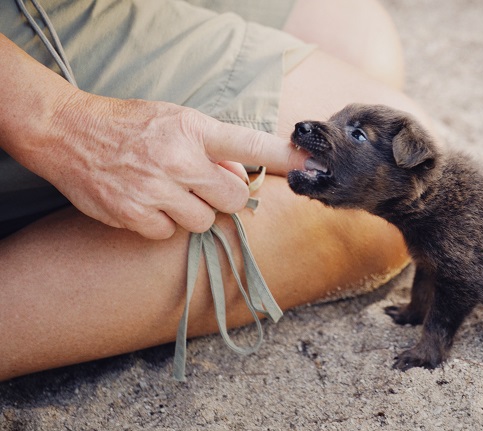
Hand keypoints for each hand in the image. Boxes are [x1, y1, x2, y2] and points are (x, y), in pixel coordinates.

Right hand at [1, 35, 305, 238]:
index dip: (285, 158)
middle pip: (234, 199)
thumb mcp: (177, 120)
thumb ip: (214, 149)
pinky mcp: (133, 215)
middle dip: (224, 196)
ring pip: (203, 221)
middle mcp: (179, 160)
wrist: (68, 133)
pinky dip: (162, 224)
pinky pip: (169, 234)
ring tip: (168, 191)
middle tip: (201, 185)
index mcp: (194, 130)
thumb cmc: (132, 125)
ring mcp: (156, 190)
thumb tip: (242, 178)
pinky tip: (146, 203)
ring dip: (193, 212)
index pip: (251, 145)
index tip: (312, 166)